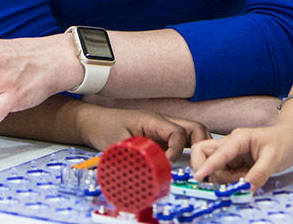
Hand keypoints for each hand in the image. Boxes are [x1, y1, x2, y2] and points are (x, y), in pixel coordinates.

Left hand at [77, 106, 210, 161]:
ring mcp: (162, 128)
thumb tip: (145, 173)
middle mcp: (162, 122)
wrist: (92, 121)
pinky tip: (182, 163)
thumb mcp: (116, 144)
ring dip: (196, 147)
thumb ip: (132, 157)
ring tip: (195, 165)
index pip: (178, 132)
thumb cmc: (103, 127)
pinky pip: (180, 141)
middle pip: (194, 128)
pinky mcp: (159, 136)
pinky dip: (186, 151)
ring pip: (190, 133)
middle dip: (200, 145)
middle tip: (196, 165)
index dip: (177, 150)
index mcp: (153, 120)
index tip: (167, 164)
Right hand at [189, 124, 292, 188]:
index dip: (207, 166)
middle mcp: (230, 145)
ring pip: (213, 167)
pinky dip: (230, 180)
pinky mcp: (234, 163)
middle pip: (203, 153)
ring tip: (246, 178)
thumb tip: (246, 189)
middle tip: (223, 181)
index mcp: (238, 139)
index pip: (217, 153)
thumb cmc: (284, 141)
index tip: (198, 178)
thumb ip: (259, 174)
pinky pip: (224, 174)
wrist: (291, 137)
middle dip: (207, 169)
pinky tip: (246, 178)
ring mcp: (231, 154)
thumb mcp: (274, 158)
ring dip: (224, 178)